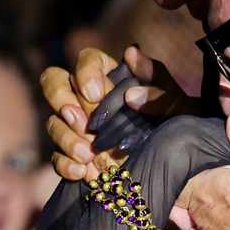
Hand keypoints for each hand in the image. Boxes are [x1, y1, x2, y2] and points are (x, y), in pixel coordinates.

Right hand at [42, 44, 189, 183]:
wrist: (175, 166)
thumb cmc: (175, 125)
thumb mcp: (175, 103)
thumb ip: (156, 80)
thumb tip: (131, 56)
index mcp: (109, 76)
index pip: (86, 59)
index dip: (85, 73)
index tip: (96, 94)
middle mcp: (85, 97)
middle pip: (54, 82)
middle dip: (60, 99)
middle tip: (80, 121)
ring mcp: (75, 126)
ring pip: (53, 122)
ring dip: (66, 138)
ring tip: (88, 155)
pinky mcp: (73, 155)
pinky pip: (58, 156)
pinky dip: (66, 164)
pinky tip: (83, 173)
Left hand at [169, 110, 229, 229]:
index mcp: (206, 185)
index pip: (182, 169)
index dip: (187, 163)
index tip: (195, 159)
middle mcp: (197, 211)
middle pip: (183, 191)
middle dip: (191, 183)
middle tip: (208, 176)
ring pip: (188, 214)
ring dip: (195, 206)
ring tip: (214, 199)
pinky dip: (199, 228)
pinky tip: (213, 225)